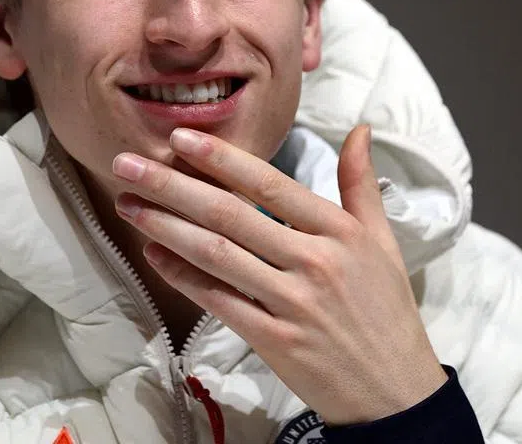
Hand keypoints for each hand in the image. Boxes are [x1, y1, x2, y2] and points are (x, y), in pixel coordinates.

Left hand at [111, 125, 446, 423]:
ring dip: (165, 227)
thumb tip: (359, 129)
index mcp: (339, 232)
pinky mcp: (274, 340)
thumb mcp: (382, 240)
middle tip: (127, 164)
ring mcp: (292, 303)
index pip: (270, 184)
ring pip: (216, 255)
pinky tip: (155, 255)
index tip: (179, 138)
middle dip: (172, 185)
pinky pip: (218, 301)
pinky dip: (183, 276)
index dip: (221, 158)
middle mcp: (314, 262)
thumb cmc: (386, 310)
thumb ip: (361, 183)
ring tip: (129, 204)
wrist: (395, 391)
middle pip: (230, 214)